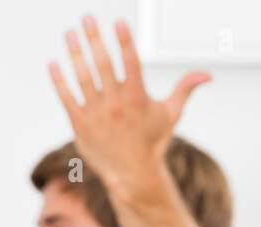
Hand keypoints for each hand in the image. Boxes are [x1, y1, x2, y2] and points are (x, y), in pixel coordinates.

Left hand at [48, 16, 210, 195]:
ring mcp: (96, 114)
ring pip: (83, 78)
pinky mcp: (80, 125)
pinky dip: (59, 81)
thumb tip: (208, 74)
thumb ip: (185, 89)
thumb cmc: (151, 143)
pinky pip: (67, 99)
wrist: (131, 175)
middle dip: (94, 38)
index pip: (131, 62)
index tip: (118, 22)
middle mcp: (115, 104)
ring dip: (75, 53)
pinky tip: (53, 63)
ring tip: (69, 33)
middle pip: (103, 64)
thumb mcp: (171, 115)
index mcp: (137, 97)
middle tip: (87, 16)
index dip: (124, 40)